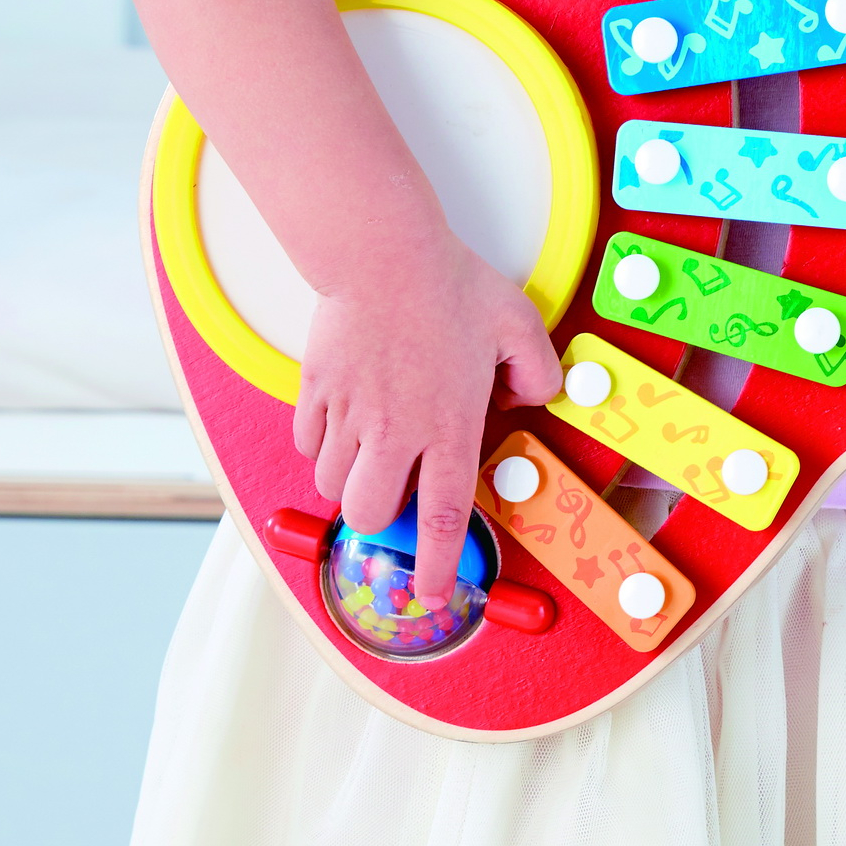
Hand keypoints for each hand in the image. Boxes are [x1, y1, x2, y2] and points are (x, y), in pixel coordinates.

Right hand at [293, 233, 561, 607]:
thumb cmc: (447, 284)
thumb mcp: (518, 324)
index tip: (433, 595)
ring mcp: (350, 415)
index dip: (437, 566)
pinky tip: (341, 427)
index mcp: (448, 427)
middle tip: (393, 505)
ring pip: (332, 484)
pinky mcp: (316, 392)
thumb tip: (530, 398)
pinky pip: (308, 444)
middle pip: (369, 515)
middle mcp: (395, 433)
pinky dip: (321, 449)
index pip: (444, 518)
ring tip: (368, 459)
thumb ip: (537, 371)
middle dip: (378, 526)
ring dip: (349, 486)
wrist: (381, 250)